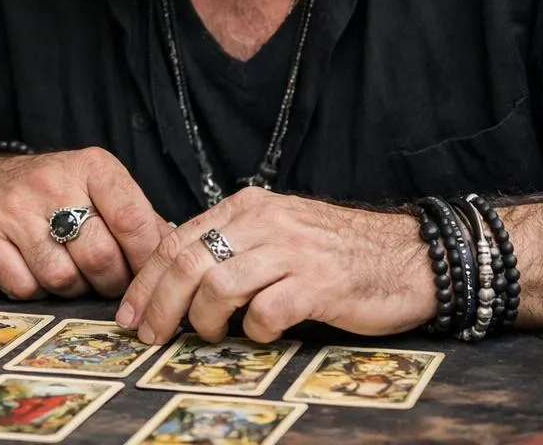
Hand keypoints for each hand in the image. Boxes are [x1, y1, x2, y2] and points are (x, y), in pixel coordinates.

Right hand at [0, 147, 168, 298]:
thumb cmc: (53, 194)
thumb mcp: (98, 190)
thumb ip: (138, 220)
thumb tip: (178, 255)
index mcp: (90, 166)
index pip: (132, 219)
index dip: (146, 259)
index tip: (148, 276)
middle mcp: (50, 181)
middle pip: (99, 256)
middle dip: (110, 282)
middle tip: (106, 281)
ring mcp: (12, 208)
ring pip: (62, 277)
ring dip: (71, 289)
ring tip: (69, 273)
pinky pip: (24, 287)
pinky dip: (34, 291)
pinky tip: (33, 271)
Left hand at [118, 187, 436, 345]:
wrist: (411, 255)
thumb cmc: (337, 250)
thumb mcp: (276, 231)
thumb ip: (232, 243)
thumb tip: (177, 276)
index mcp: (247, 207)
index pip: (176, 240)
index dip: (146, 280)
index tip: (131, 312)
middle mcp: (264, 222)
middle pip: (187, 263)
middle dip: (160, 305)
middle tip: (150, 334)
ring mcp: (291, 251)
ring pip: (217, 287)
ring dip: (202, 320)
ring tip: (208, 335)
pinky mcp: (319, 284)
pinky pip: (265, 311)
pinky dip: (252, 330)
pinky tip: (259, 334)